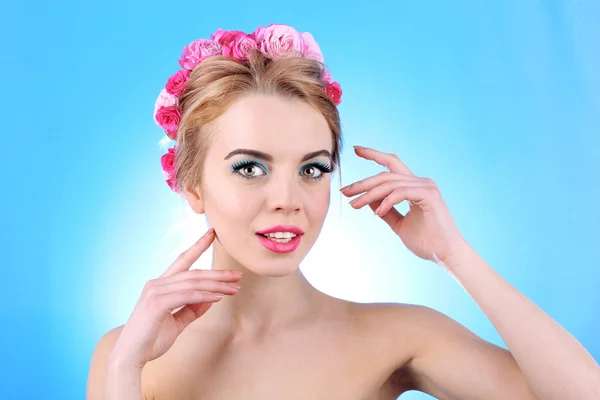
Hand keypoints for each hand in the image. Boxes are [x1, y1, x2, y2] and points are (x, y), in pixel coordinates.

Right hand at [109, 228, 241, 368]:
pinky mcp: (157, 303)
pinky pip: (187, 295)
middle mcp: (157, 283)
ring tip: (235, 288)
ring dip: (217, 285)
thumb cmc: (151, 340)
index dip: (198, 246)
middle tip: (238, 275)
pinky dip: (205, 295)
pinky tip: (219, 297)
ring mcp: (155, 291)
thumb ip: (193, 309)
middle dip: (218, 273)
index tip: (212, 233)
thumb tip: (212, 297)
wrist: (130, 357)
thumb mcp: (177, 322)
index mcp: (160, 285)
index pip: (183, 260)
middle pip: (194, 273)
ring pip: (193, 282)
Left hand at [340, 146, 467, 262]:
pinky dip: (386, 201)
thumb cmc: (426, 241)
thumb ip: (385, 210)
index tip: (355, 150)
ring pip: (390, 183)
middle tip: (345, 191)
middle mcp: (420, 182)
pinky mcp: (429, 195)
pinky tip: (377, 212)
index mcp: (414, 186)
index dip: (373, 155)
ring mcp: (426, 187)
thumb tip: (368, 199)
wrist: (446, 255)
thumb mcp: (398, 224)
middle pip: (386, 174)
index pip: (391, 164)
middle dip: (363, 182)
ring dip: (369, 194)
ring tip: (354, 204)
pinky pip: (401, 193)